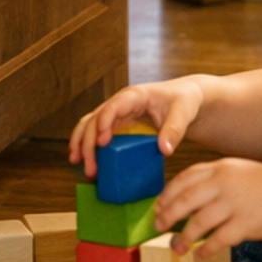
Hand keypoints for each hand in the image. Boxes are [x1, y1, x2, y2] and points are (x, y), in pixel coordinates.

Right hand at [68, 79, 205, 177]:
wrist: (185, 98)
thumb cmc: (184, 100)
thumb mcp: (184, 112)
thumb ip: (175, 129)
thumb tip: (164, 150)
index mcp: (136, 95)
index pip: (115, 105)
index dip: (105, 120)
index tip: (101, 140)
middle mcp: (121, 103)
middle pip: (97, 118)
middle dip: (89, 141)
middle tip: (90, 166)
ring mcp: (118, 114)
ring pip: (91, 124)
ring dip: (82, 142)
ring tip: (77, 163)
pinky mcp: (119, 125)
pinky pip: (97, 132)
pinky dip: (88, 145)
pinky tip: (85, 160)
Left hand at [156, 156, 261, 253]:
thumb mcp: (237, 170)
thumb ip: (214, 179)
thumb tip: (186, 197)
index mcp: (221, 168)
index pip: (185, 178)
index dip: (168, 194)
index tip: (158, 206)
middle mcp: (225, 183)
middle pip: (186, 200)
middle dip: (168, 215)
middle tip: (159, 227)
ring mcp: (235, 203)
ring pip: (198, 222)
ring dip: (184, 237)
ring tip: (177, 247)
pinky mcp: (246, 223)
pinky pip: (219, 239)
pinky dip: (206, 249)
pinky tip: (201, 254)